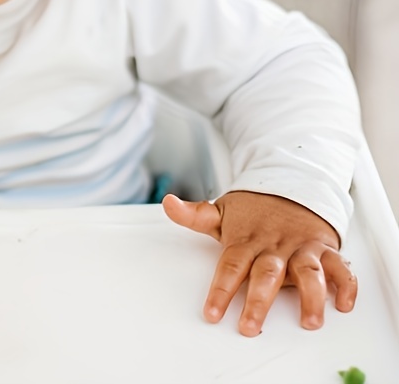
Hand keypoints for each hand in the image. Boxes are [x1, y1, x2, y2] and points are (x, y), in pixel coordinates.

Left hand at [163, 191, 357, 336]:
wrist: (290, 185)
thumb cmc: (254, 209)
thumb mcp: (222, 211)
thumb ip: (194, 215)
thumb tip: (167, 203)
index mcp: (247, 240)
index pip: (230, 266)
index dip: (221, 290)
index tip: (211, 313)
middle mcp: (274, 246)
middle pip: (266, 274)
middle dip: (259, 301)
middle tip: (250, 326)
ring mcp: (301, 247)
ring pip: (308, 272)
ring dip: (310, 297)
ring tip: (309, 321)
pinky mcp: (324, 249)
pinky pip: (339, 267)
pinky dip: (345, 285)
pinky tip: (342, 303)